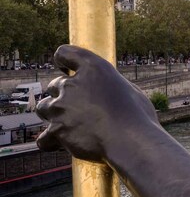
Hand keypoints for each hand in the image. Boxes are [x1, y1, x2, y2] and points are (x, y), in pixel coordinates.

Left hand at [37, 45, 158, 161]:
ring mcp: (61, 107)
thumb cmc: (138, 117)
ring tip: (70, 125)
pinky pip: (44, 137)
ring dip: (54, 115)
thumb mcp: (129, 91)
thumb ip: (109, 86)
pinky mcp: (56, 130)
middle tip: (79, 108)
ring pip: (44, 108)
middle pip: (54, 85)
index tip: (65, 68)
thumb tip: (104, 91)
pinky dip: (50, 140)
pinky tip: (59, 143)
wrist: (131, 142)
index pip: (65, 53)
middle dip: (64, 95)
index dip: (63, 60)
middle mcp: (72, 85)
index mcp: (94, 68)